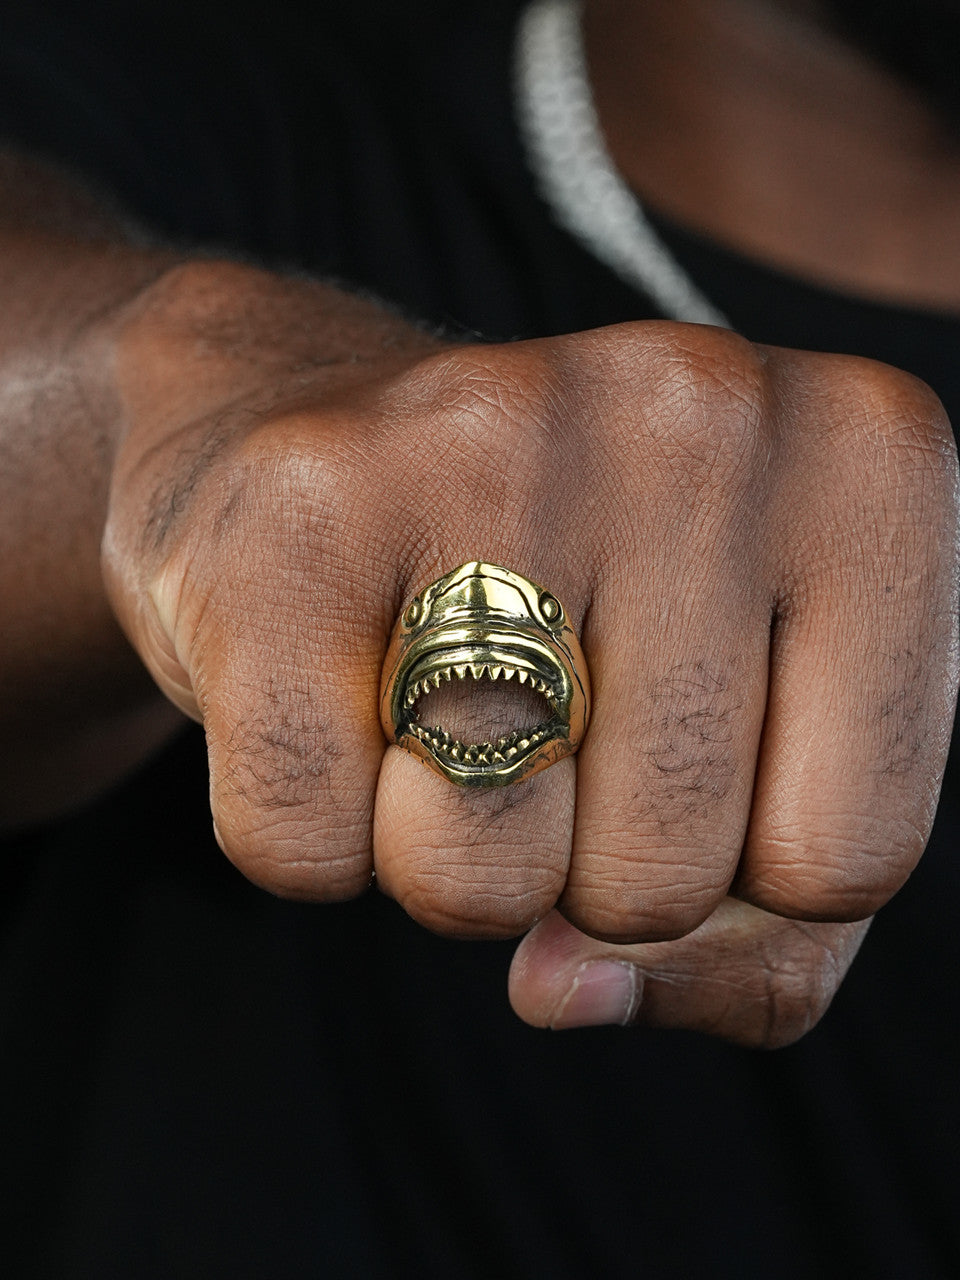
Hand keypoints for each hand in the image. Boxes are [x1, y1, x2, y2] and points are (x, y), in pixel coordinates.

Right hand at [103, 262, 958, 1043]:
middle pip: (662, 871)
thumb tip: (562, 990)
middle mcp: (694, 410)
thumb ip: (749, 947)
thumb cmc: (584, 625)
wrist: (348, 469)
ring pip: (480, 877)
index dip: (748, 877)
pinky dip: (314, 833)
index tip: (689, 764)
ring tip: (439, 707)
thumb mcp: (756, 765)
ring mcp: (486, 434)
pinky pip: (306, 841)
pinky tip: (335, 697)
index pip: (849, 857)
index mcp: (865, 458)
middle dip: (585, 869)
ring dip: (452, 860)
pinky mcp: (302, 503)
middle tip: (543, 726)